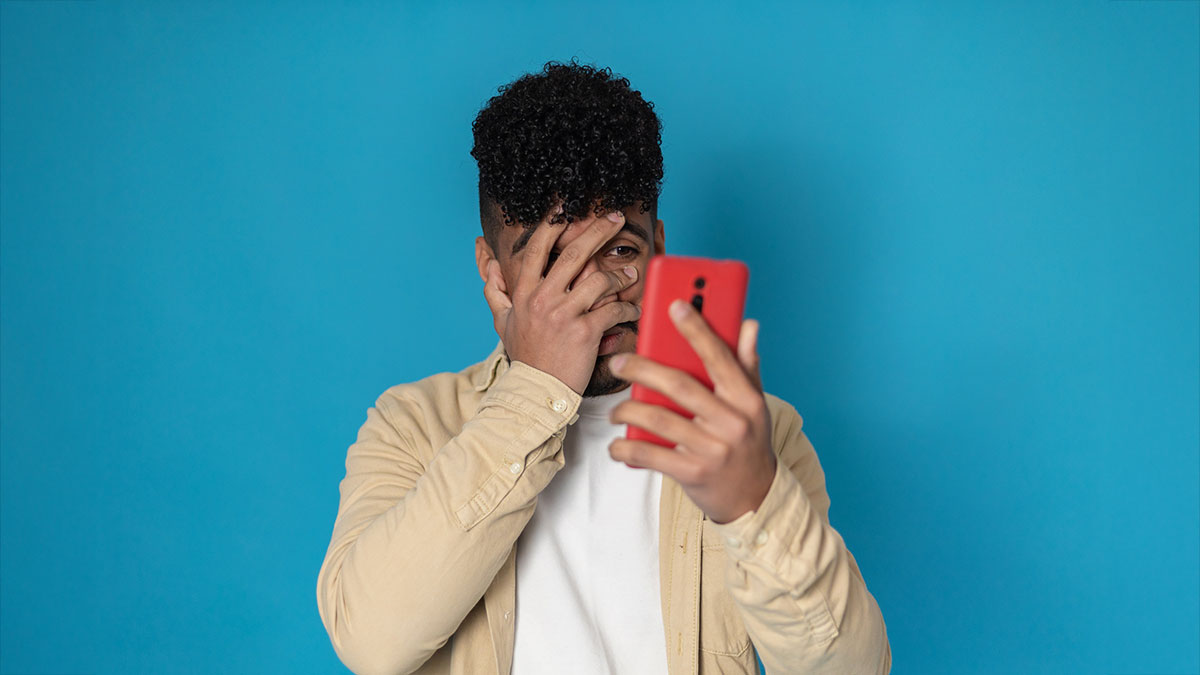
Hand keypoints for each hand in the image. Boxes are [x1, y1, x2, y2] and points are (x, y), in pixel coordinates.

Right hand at [482, 209, 642, 393]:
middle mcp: (543, 299)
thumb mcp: (504, 323)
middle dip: (598, 230)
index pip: (538, 248)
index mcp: (524, 293)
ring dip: (620, 275)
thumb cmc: (525, 358)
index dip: (552, 223)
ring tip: (631, 275)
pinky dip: (627, 308)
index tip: (565, 207)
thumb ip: (496, 292)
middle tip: (616, 217)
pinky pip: (613, 309)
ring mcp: (564, 314)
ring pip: (599, 279)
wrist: (536, 392)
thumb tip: (489, 266)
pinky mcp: (585, 332)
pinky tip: (632, 310)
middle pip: (573, 253)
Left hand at [607, 300, 776, 523]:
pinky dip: (628, 448)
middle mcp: (732, 422)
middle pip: (678, 384)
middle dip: (642, 368)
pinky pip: (651, 456)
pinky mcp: (694, 473)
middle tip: (618, 362)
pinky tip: (617, 444)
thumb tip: (749, 324)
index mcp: (747, 398)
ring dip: (628, 409)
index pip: (718, 356)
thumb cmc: (749, 442)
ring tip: (615, 409)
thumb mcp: (755, 404)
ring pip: (659, 419)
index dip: (696, 329)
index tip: (673, 305)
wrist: (756, 499)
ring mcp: (713, 449)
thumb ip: (748, 364)